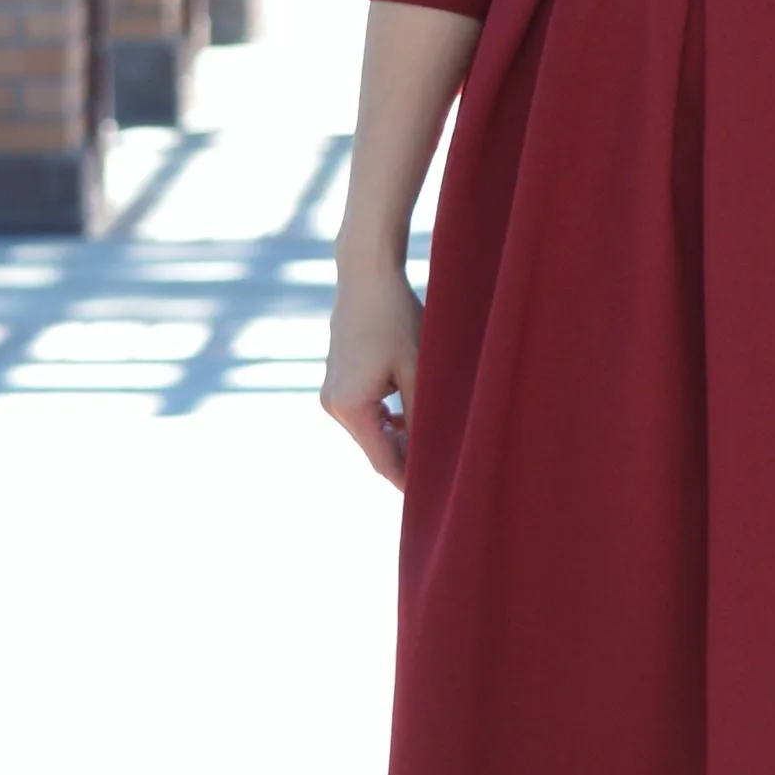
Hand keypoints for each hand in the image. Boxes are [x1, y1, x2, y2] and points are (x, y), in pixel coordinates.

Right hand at [322, 255, 421, 485]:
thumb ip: (423, 415)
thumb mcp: (419, 370)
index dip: (409, 481)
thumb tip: (435, 454)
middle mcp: (334, 406)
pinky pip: (364, 415)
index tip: (434, 498)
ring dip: (399, 440)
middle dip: (407, 461)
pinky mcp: (336, 382)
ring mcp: (331, 394)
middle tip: (443, 474)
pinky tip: (412, 418)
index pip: (383, 461)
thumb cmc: (397, 319)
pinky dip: (387, 421)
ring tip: (435, 445)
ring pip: (370, 433)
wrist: (366, 276)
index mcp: (350, 407)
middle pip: (375, 450)